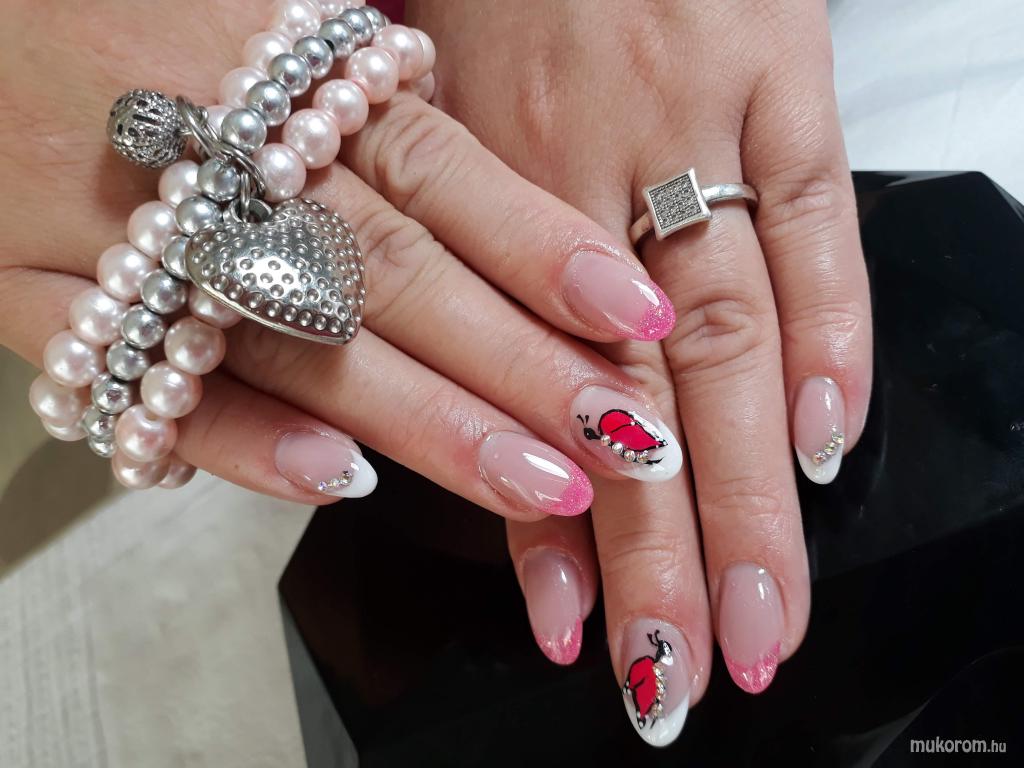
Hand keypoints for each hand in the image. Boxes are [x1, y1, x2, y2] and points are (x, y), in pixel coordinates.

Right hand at [0, 0, 686, 513]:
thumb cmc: (126, 0)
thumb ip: (362, 76)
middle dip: (514, 365)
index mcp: (271, 60)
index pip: (439, 167)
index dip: (544, 247)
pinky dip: (238, 439)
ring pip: (293, 342)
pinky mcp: (24, 291)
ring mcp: (112, 230)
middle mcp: (208, 153)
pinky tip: (337, 484)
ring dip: (422, 422)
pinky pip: (136, 383)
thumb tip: (483, 141)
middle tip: (620, 438)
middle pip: (391, 274)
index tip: (638, 317)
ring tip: (532, 485)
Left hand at [410, 0, 871, 741]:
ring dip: (748, 486)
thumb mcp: (421, 114)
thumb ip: (445, 254)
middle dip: (666, 548)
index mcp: (475, 193)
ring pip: (727, 333)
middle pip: (633, 395)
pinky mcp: (779, 74)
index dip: (548, 527)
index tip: (577, 631)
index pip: (522, 396)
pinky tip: (829, 441)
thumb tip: (476, 397)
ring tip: (762, 607)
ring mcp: (691, 126)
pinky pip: (817, 215)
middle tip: (687, 665)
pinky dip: (834, 332)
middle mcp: (581, 177)